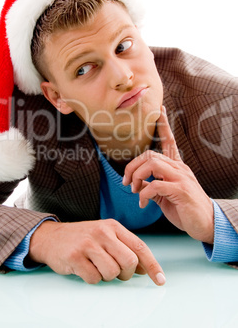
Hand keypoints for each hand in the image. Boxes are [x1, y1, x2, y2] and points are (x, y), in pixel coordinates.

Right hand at [29, 219, 165, 284]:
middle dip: (126, 274)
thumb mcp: (105, 236)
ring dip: (107, 277)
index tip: (160, 280)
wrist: (51, 237)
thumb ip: (125, 248)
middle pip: (129, 262)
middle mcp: (102, 232)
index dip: (152, 265)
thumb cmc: (82, 238)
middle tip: (116, 272)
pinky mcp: (75, 256)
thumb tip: (144, 269)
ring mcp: (88, 244)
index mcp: (113, 226)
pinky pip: (94, 279)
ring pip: (112, 273)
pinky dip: (92, 279)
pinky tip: (85, 268)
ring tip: (97, 267)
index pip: (140, 247)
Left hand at [123, 106, 213, 243]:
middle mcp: (179, 168)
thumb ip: (153, 185)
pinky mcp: (181, 191)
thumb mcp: (166, 195)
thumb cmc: (185, 208)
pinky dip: (143, 194)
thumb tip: (137, 184)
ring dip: (137, 176)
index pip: (169, 141)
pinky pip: (155, 185)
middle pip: (150, 154)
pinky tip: (142, 203)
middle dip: (132, 166)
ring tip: (134, 190)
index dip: (164, 125)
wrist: (206, 224)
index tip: (160, 109)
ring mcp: (181, 178)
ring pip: (152, 164)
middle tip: (126, 182)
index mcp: (177, 167)